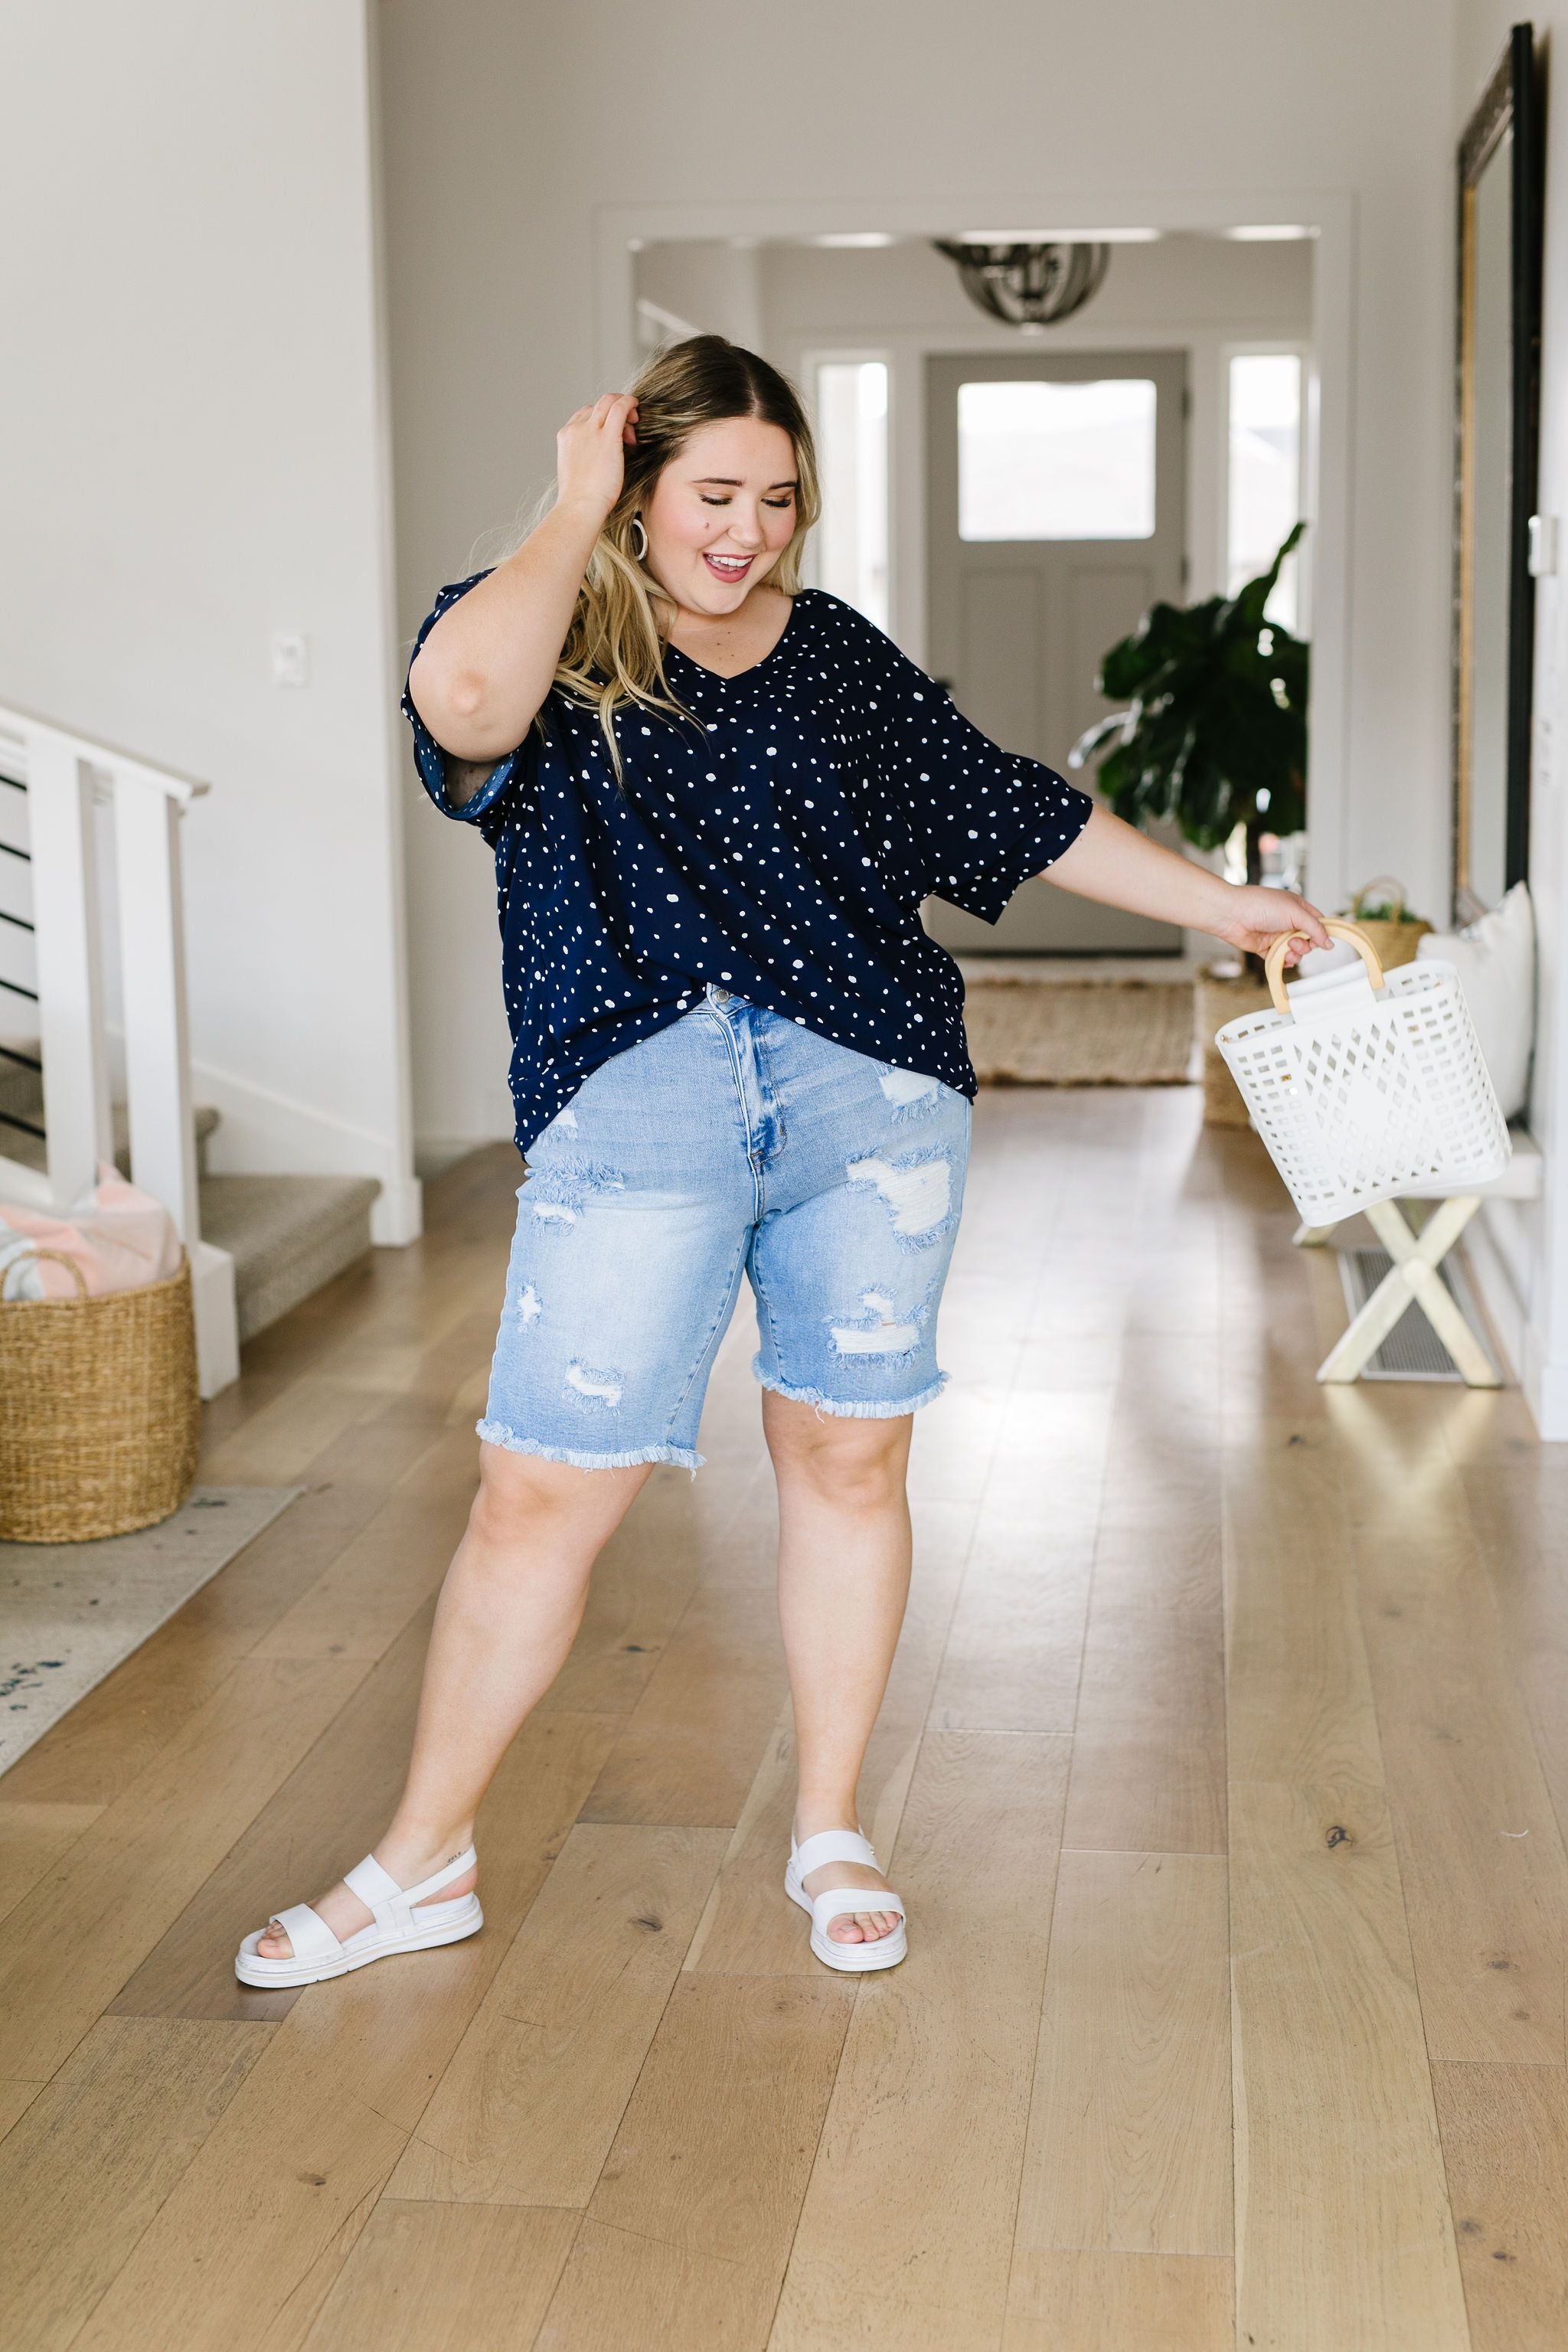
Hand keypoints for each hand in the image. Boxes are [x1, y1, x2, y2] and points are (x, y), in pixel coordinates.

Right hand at [555, 392, 638, 522]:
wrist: (579, 507)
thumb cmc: (580, 499)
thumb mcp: (576, 471)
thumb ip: (584, 457)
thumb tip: (598, 458)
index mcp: (566, 436)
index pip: (585, 414)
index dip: (602, 418)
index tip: (614, 432)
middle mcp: (576, 429)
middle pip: (598, 405)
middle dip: (614, 409)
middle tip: (628, 425)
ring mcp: (590, 431)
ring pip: (608, 401)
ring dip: (623, 406)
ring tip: (634, 423)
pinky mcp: (607, 437)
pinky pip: (620, 408)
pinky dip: (630, 402)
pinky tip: (637, 406)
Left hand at [1214, 886, 1332, 966]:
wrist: (1232, 915)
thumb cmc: (1260, 905)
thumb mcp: (1295, 912)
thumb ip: (1315, 928)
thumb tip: (1329, 943)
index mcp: (1298, 908)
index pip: (1318, 922)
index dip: (1322, 934)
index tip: (1324, 943)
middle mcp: (1288, 921)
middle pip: (1308, 940)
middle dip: (1305, 945)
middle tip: (1295, 943)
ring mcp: (1277, 935)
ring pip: (1295, 952)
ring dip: (1294, 955)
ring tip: (1286, 950)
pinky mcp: (1266, 947)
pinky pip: (1280, 959)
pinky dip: (1282, 961)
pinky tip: (1281, 959)